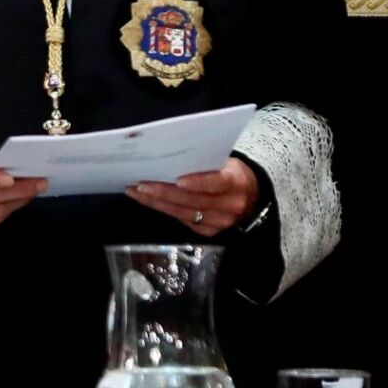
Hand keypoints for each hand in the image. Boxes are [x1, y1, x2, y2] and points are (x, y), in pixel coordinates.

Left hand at [127, 157, 258, 236]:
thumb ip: (206, 162)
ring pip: (183, 213)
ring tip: (136, 191)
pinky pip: (183, 221)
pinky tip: (148, 201)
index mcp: (236, 183)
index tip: (178, 180)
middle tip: (140, 185)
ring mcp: (219, 223)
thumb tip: (173, 156)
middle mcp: (229, 206)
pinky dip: (164, 210)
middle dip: (164, 193)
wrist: (251, 195)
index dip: (198, 182)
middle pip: (193, 201)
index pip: (218, 183)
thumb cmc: (233, 171)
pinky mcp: (209, 232)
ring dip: (157, 203)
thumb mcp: (227, 162)